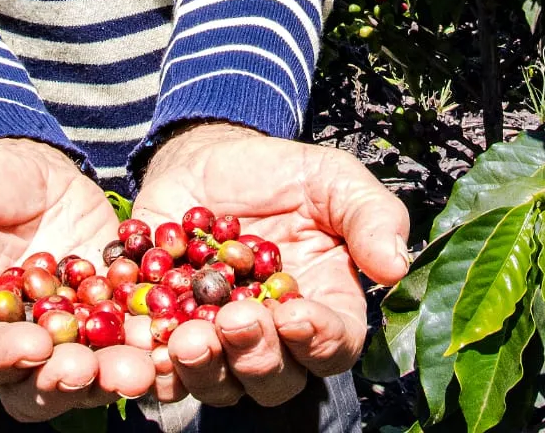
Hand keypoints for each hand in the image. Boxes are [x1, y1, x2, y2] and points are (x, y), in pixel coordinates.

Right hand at [0, 138, 154, 421]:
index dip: (0, 358)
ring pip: (90, 376)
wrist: (28, 164)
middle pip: (35, 386)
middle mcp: (11, 347)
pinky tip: (185, 337)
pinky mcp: (113, 319)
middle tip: (100, 370)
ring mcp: (66, 338)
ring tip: (149, 365)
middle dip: (68, 382)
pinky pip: (136, 342)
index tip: (32, 348)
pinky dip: (159, 345)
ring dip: (119, 376)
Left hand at [131, 123, 409, 407]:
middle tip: (234, 319)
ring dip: (204, 370)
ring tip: (187, 337)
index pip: (333, 346)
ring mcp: (220, 342)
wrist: (208, 160)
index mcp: (326, 309)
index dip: (318, 339)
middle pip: (275, 379)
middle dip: (255, 356)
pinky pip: (163, 371)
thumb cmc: (282, 176)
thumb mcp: (332, 179)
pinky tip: (149, 346)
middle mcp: (275, 339)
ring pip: (219, 385)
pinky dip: (155, 368)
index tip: (294, 314)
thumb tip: (395, 266)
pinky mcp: (168, 334)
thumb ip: (370, 217)